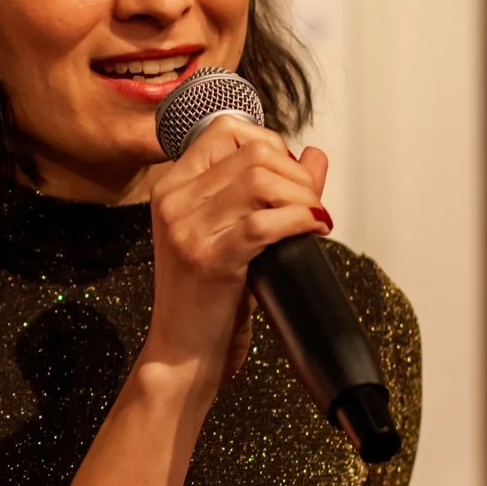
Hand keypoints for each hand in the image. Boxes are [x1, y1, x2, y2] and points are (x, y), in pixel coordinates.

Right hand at [143, 119, 329, 387]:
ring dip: (303, 196)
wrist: (182, 355)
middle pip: (253, 153)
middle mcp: (174, 201)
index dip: (270, 143)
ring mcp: (187, 229)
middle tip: (312, 203)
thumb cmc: (206, 299)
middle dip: (297, 174)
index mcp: (172, 188)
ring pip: (261, 180)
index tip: (289, 174)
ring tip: (314, 218)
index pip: (225, 130)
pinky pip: (265, 222)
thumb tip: (314, 155)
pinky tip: (313, 231)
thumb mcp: (231, 235)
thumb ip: (269, 191)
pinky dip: (300, 220)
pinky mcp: (209, 259)